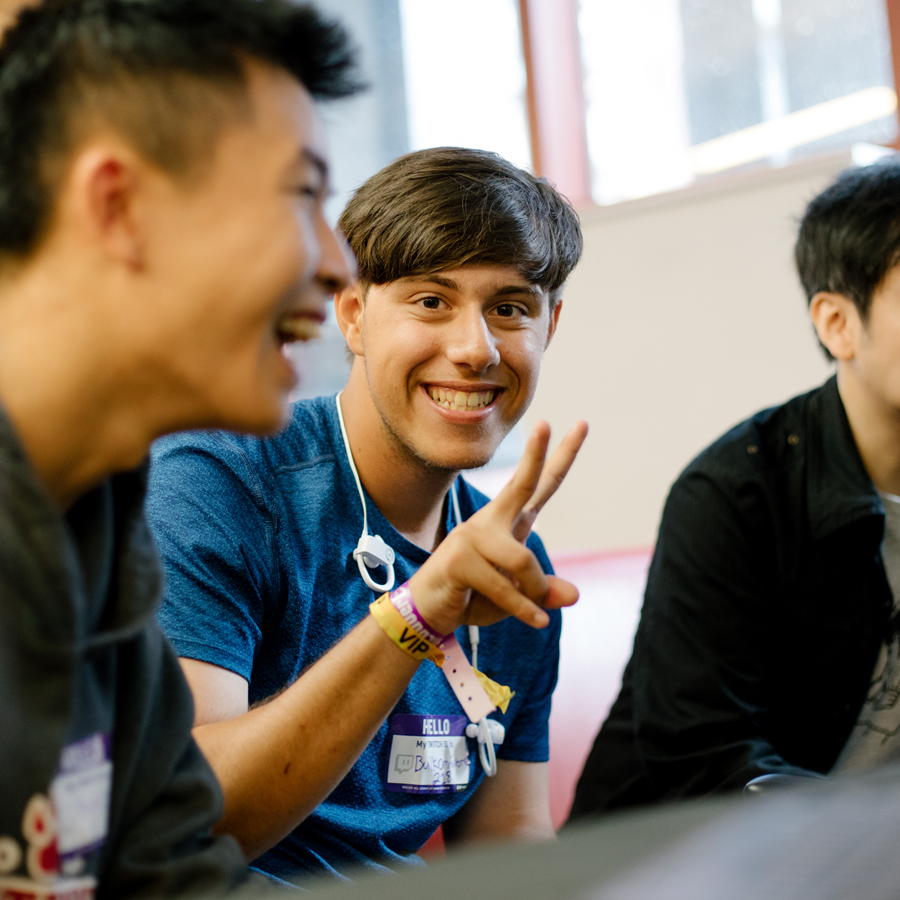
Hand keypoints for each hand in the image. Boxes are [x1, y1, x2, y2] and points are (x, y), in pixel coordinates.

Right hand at [409, 420, 587, 636]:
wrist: (428, 611)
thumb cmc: (473, 596)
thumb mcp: (518, 598)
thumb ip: (543, 592)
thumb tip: (572, 595)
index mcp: (509, 522)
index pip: (540, 484)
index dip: (561, 455)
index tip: (581, 424)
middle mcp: (492, 522)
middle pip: (522, 483)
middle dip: (537, 454)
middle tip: (547, 423)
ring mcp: (473, 537)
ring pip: (522, 560)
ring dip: (533, 592)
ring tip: (536, 613)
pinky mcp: (459, 560)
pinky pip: (504, 587)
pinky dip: (523, 610)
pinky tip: (538, 622)